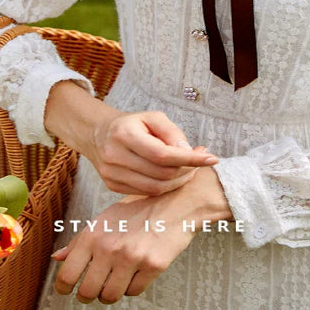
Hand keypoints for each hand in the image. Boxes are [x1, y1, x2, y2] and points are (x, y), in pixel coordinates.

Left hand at [51, 193, 195, 303]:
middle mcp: (109, 247)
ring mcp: (132, 258)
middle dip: (87, 295)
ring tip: (114, 281)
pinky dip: (132, 287)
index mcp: (93, 234)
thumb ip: (80, 240)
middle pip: (87, 292)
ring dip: (109, 294)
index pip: (67, 274)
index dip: (63, 288)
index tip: (65, 290)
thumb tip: (56, 258)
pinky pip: (133, 292)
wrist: (175, 203)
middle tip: (92, 290)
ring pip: (110, 296)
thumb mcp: (105, 219)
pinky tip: (135, 272)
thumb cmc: (137, 209)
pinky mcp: (153, 266)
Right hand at [85, 108, 218, 195]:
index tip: (212, 158)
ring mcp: (112, 174)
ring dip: (178, 181)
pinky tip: (171, 176)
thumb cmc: (131, 124)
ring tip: (188, 169)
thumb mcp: (152, 117)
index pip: (163, 154)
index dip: (190, 159)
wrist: (98, 134)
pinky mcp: (112, 186)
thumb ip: (171, 132)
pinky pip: (146, 192)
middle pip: (162, 174)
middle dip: (187, 170)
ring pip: (156, 188)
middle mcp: (115, 156)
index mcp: (124, 134)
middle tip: (200, 161)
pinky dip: (164, 187)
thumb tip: (188, 151)